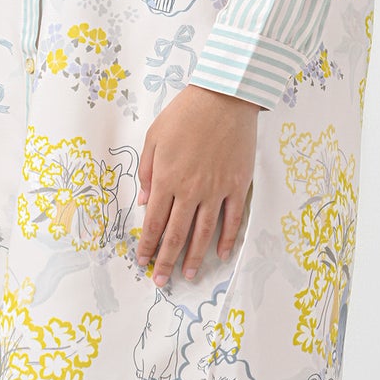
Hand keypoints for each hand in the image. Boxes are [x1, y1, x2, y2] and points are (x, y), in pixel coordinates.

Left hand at [136, 83, 260, 286]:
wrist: (224, 98)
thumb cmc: (185, 114)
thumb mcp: (154, 138)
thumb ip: (147, 172)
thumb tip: (146, 203)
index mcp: (167, 179)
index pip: (155, 222)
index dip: (147, 245)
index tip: (142, 261)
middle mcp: (190, 190)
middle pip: (177, 235)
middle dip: (166, 261)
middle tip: (160, 281)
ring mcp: (216, 190)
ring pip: (203, 233)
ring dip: (194, 257)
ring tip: (188, 275)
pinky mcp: (237, 185)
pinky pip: (232, 219)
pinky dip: (226, 239)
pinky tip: (220, 253)